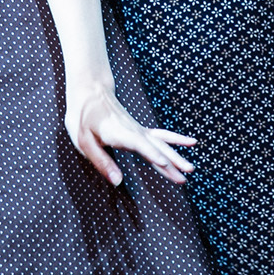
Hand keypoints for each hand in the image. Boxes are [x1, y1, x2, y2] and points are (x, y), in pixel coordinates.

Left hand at [68, 84, 196, 186]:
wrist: (89, 92)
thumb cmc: (82, 118)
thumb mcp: (83, 141)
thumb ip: (101, 162)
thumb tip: (118, 182)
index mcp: (117, 133)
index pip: (137, 144)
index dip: (150, 153)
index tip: (165, 163)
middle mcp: (132, 131)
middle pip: (155, 146)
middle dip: (171, 159)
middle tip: (187, 172)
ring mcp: (138, 130)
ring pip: (161, 143)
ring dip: (176, 156)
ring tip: (191, 169)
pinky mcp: (140, 131)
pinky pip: (161, 137)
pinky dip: (176, 140)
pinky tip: (191, 142)